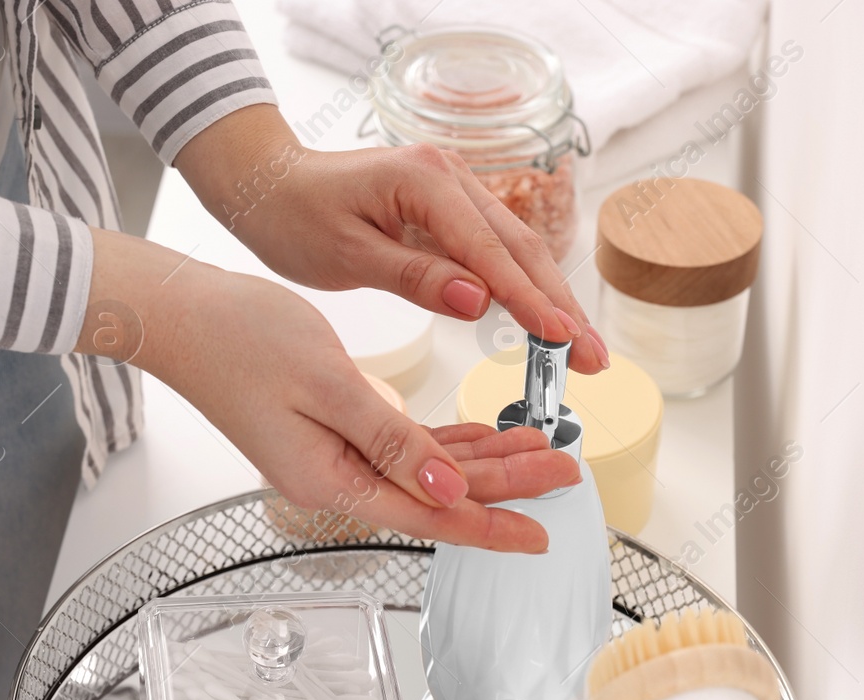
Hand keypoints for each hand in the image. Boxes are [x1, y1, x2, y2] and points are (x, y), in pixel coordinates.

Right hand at [79, 231, 581, 551]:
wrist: (182, 316)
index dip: (491, 526)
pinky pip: (402, 447)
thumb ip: (393, 441)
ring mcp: (332, 457)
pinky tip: (480, 436)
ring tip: (541, 450)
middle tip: (567, 473)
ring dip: (482, 463)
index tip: (542, 534)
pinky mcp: (332, 431)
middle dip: (504, 487)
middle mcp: (334, 478)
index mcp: (331, 479)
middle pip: (437, 496)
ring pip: (426, 470)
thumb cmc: (241, 339)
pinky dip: (445, 443)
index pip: (430, 517)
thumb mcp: (328, 384)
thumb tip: (450, 492)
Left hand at [175, 104, 608, 374]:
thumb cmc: (294, 217)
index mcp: (423, 181)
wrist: (268, 184)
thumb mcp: (346, 255)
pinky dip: (522, 288)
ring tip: (583, 350)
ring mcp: (455, 189)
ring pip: (516, 249)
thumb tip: (481, 302)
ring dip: (551, 299)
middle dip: (560, 305)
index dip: (530, 299)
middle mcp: (450, 176)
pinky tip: (545, 323)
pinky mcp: (450, 208)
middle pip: (520, 247)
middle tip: (595, 359)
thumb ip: (415, 277)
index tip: (563, 339)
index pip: (489, 250)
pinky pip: (495, 250)